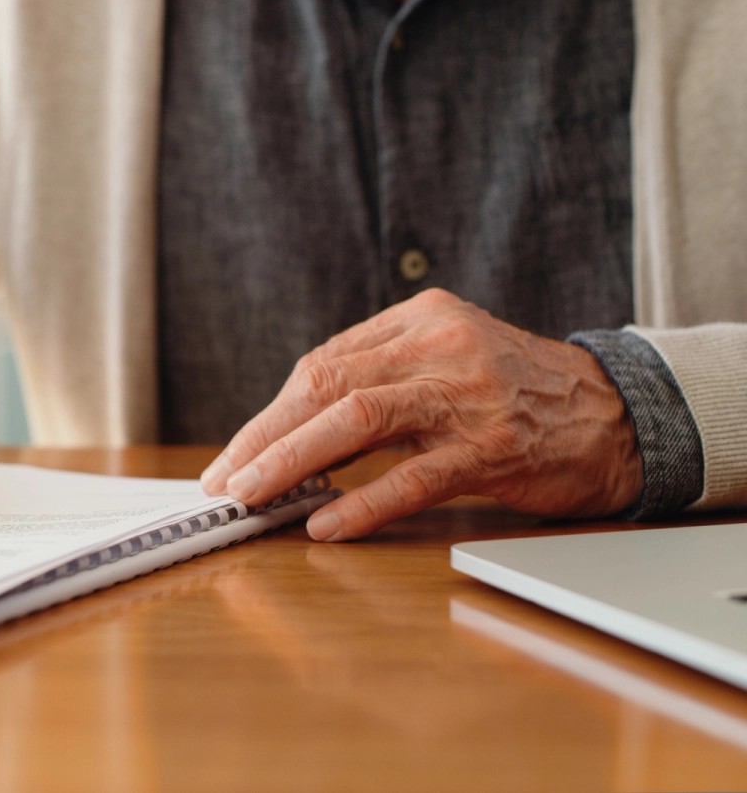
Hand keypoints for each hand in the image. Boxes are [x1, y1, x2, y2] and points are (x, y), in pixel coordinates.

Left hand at [200, 289, 642, 540]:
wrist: (617, 414)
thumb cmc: (515, 392)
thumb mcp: (447, 356)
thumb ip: (379, 375)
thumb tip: (290, 426)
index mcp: (420, 318)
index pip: (322, 364)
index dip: (270, 414)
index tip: (234, 454)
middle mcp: (440, 346)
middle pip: (326, 385)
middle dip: (263, 437)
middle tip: (224, 480)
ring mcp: (467, 397)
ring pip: (356, 421)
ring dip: (291, 461)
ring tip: (252, 496)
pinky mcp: (493, 448)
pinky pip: (413, 477)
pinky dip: (361, 502)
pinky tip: (324, 523)